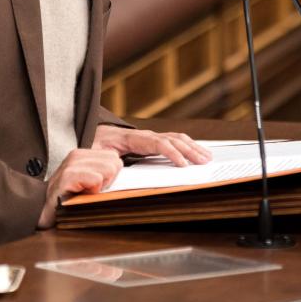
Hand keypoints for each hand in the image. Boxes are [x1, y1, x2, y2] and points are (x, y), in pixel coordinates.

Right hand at [37, 148, 122, 227]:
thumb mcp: (88, 181)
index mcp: (82, 154)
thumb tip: (121, 172)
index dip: (110, 176)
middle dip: (108, 180)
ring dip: (100, 186)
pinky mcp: (68, 176)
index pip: (114, 157)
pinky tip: (81, 195)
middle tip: (91, 191)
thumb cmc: (69, 199)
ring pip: (108, 169)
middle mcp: (76, 155)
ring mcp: (71, 164)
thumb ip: (103, 173)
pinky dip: (93, 190)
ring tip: (85, 193)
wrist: (45, 212)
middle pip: (114, 162)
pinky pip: (96, 179)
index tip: (96, 186)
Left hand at [92, 124, 212, 166]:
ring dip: (193, 147)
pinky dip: (188, 145)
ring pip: (176, 138)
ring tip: (207, 158)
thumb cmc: (94, 145)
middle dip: (190, 151)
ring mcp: (150, 136)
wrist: (93, 135)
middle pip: (172, 139)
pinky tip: (197, 152)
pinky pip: (174, 140)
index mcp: (132, 138)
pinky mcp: (152, 140)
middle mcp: (145, 135)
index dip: (172, 153)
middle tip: (204, 162)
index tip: (183, 165)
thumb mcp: (94, 152)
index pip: (158, 143)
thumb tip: (113, 166)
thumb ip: (102, 160)